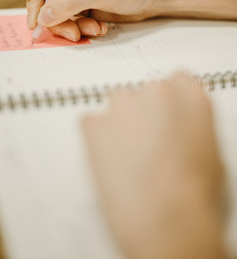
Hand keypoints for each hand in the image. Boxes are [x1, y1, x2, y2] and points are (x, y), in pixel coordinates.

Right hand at [14, 0, 156, 40]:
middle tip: (73, 33)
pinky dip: (79, 27)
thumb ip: (69, 4)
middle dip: (54, 19)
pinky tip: (98, 26)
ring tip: (93, 28)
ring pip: (50, 14)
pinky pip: (65, 20)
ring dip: (70, 26)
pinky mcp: (76, 4)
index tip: (41, 20)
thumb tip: (41, 18)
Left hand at [82, 73, 225, 258]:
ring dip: (120, 122)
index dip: (169, 101)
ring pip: (117, 103)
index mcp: (188, 95)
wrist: (167, 222)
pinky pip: (90, 122)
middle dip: (144, 113)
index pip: (176, 79)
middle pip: (144, 92)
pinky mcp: (94, 123)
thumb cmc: (193, 196)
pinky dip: (95, 137)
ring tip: (127, 156)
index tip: (166, 114)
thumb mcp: (210, 153)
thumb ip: (192, 126)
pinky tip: (108, 160)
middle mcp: (155, 92)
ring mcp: (123, 104)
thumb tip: (181, 129)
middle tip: (146, 143)